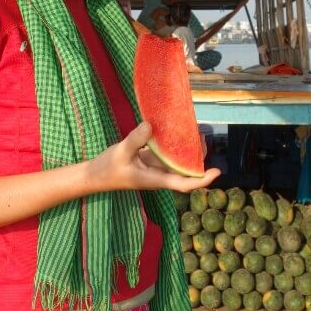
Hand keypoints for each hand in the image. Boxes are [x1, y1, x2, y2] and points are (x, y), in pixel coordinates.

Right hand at [89, 122, 219, 193]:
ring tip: (194, 131)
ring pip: (177, 161)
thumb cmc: (108, 169)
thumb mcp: (121, 152)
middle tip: (203, 137)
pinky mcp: (149, 160)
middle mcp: (159, 175)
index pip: (184, 185)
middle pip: (185, 171)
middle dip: (198, 158)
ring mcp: (154, 168)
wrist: (94, 176)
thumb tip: (150, 125)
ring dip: (187, 150)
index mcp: (155, 179)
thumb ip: (136, 140)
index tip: (216, 172)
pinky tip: (175, 130)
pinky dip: (173, 144)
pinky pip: (166, 153)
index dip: (202, 180)